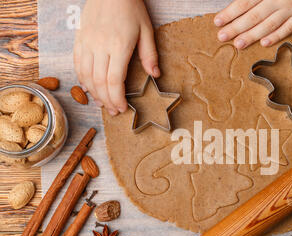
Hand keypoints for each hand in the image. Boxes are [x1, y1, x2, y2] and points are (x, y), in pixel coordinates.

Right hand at [74, 0, 158, 115]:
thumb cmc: (131, 8)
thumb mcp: (146, 30)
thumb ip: (150, 55)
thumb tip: (155, 75)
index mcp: (119, 46)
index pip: (114, 80)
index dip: (117, 98)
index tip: (122, 108)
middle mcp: (100, 46)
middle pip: (100, 82)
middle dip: (107, 100)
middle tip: (114, 111)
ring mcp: (87, 42)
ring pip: (86, 75)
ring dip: (94, 93)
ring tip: (103, 103)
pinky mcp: (79, 39)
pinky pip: (77, 63)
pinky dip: (82, 79)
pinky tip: (89, 88)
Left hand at [214, 0, 291, 48]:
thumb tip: (241, 2)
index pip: (244, 2)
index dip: (230, 12)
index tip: (218, 21)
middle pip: (253, 15)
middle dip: (236, 27)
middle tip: (222, 36)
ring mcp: (291, 7)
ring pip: (269, 24)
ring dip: (252, 35)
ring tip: (238, 44)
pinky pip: (289, 27)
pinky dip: (277, 35)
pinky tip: (264, 43)